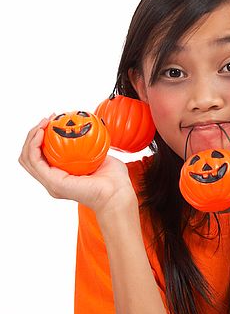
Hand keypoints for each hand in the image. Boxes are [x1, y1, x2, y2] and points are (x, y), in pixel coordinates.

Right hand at [18, 114, 136, 213]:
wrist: (118, 193)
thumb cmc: (115, 180)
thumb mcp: (101, 157)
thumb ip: (91, 147)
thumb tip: (88, 131)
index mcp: (61, 176)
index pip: (42, 156)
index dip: (42, 137)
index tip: (53, 120)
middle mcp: (53, 180)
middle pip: (30, 156)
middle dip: (33, 134)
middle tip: (47, 119)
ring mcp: (51, 182)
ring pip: (27, 157)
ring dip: (31, 136)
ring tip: (43, 123)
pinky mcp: (52, 181)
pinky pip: (34, 160)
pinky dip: (34, 144)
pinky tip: (42, 132)